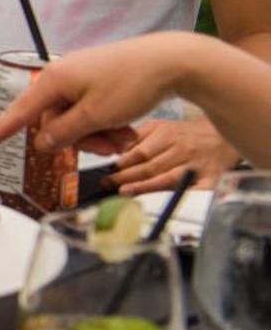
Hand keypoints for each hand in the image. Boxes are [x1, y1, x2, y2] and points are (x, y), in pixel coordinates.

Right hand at [0, 32, 199, 158]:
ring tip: (125, 138)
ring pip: (76, 119)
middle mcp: (63, 77)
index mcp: (54, 81)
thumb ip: (64, 133)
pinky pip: (92, 110)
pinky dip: (106, 123)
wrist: (172, 60)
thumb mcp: (96, 116)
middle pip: (54, 122)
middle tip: (109, 149)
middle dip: (80, 140)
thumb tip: (42, 142)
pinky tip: (126, 128)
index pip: (18, 113)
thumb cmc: (133, 82)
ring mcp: (81, 78)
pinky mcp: (98, 80)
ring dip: (98, 135)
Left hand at [106, 116, 240, 195]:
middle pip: (151, 167)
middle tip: (108, 185)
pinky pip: (195, 191)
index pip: (140, 152)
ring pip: (167, 179)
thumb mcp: (161, 126)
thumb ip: (139, 137)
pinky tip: (164, 203)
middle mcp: (183, 150)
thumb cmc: (186, 134)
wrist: (222, 136)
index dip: (123, 163)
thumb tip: (117, 152)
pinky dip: (180, 196)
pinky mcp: (211, 179)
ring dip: (144, 187)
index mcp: (168, 135)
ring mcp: (197, 166)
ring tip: (125, 192)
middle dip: (127, 177)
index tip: (107, 172)